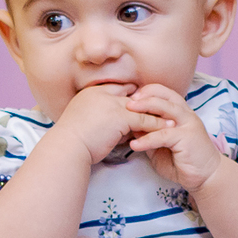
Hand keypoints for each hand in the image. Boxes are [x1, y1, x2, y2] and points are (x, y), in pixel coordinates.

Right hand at [53, 84, 169, 167]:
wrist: (66, 148)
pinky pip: (143, 119)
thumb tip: (116, 126)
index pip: (118, 89)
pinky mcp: (119, 117)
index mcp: (91, 93)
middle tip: (163, 107)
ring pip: (140, 106)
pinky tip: (167, 129)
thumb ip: (99, 117)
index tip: (145, 102)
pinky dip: (156, 124)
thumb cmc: (71, 142)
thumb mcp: (83, 122)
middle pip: (132, 94)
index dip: (133, 96)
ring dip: (156, 112)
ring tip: (171, 118)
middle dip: (148, 101)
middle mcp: (101, 93)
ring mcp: (111, 103)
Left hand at [125, 84, 224, 191]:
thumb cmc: (183, 161)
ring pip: (165, 108)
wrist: (206, 176)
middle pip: (164, 95)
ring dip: (144, 109)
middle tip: (125, 102)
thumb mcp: (161, 146)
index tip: (128, 99)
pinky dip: (146, 139)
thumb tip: (131, 127)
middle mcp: (185, 114)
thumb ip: (149, 135)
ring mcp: (188, 124)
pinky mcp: (187, 137)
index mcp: (180, 113)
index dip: (146, 93)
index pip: (163, 93)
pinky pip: (163, 135)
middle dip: (143, 95)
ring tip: (127, 114)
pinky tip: (134, 145)